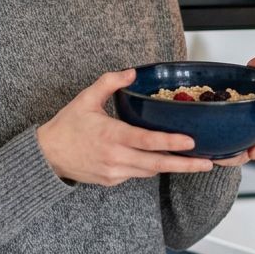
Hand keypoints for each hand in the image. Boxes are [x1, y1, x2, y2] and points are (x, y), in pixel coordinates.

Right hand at [38, 68, 214, 186]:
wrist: (47, 156)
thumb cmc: (67, 126)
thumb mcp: (86, 98)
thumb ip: (110, 82)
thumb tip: (132, 72)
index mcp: (111, 135)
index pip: (147, 141)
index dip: (170, 142)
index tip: (190, 142)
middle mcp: (115, 157)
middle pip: (156, 164)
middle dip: (184, 165)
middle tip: (207, 163)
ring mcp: (114, 172)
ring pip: (149, 171)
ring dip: (169, 166)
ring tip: (193, 161)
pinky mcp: (111, 181)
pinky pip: (136, 174)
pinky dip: (148, 167)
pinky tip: (157, 159)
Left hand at [212, 53, 254, 167]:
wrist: (205, 115)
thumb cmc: (229, 99)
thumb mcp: (239, 82)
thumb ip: (252, 72)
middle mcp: (254, 134)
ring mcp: (240, 147)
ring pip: (244, 157)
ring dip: (240, 157)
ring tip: (233, 156)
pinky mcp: (224, 155)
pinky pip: (224, 159)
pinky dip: (222, 158)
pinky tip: (215, 155)